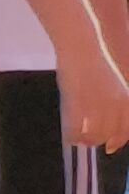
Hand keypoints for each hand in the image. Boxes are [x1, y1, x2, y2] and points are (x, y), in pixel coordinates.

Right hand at [69, 38, 128, 155]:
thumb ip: (117, 103)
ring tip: (80, 139)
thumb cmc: (97, 62)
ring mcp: (96, 104)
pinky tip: (69, 136)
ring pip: (94, 136)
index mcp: (127, 99)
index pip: (126, 129)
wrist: (82, 47)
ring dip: (86, 141)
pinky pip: (74, 129)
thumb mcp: (116, 84)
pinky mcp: (77, 103)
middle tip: (91, 142)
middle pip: (110, 135)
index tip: (111, 146)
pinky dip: (72, 136)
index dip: (119, 140)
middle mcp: (115, 104)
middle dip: (101, 141)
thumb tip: (111, 125)